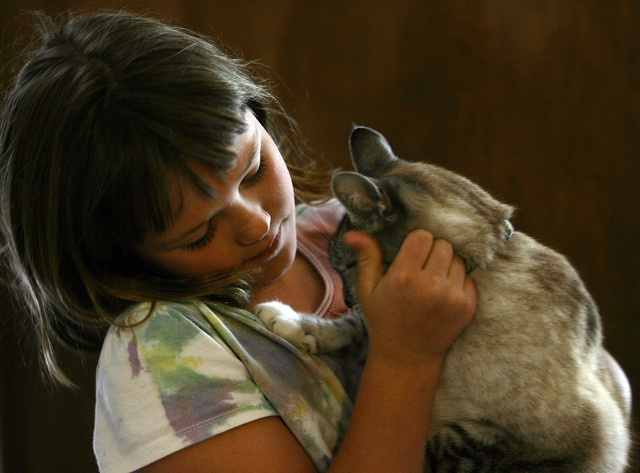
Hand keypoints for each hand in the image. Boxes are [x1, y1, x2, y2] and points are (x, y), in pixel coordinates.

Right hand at [343, 229, 476, 365]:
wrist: (407, 358)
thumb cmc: (383, 320)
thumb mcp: (367, 289)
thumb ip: (366, 257)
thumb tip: (352, 233)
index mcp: (404, 277)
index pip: (423, 236)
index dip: (416, 243)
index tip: (410, 256)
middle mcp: (430, 285)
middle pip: (443, 245)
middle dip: (432, 252)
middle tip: (422, 268)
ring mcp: (452, 297)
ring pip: (458, 259)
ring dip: (447, 265)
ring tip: (432, 282)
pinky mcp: (468, 306)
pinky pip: (469, 277)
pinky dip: (458, 281)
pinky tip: (443, 294)